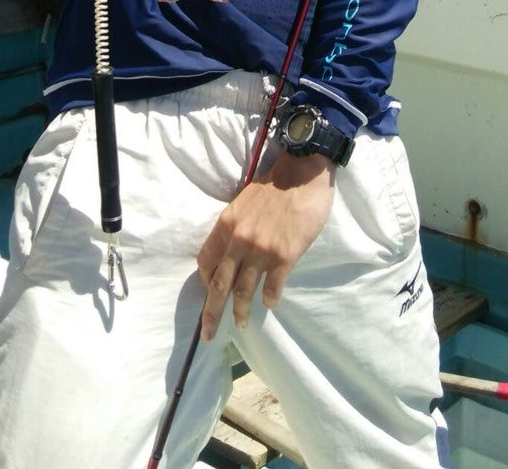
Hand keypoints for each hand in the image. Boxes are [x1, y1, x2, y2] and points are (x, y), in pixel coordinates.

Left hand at [196, 151, 334, 341]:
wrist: (302, 172)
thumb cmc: (273, 185)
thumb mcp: (243, 202)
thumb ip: (236, 227)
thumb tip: (232, 251)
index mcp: (227, 224)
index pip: (206, 260)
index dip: (205, 280)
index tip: (208, 291)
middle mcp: (240, 240)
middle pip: (220, 284)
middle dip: (211, 312)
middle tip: (206, 335)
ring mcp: (262, 250)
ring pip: (244, 291)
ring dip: (241, 311)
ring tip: (241, 323)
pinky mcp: (285, 256)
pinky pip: (272, 287)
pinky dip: (269, 299)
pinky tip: (269, 303)